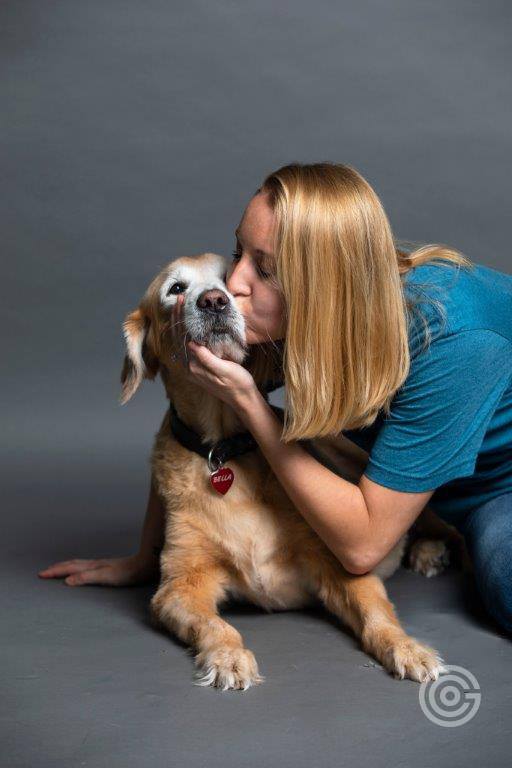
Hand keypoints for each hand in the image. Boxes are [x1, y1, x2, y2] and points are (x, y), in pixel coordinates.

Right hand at [37, 554, 157, 586]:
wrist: (144, 565)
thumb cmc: (127, 573)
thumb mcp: (105, 577)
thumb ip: (86, 578)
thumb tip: (67, 581)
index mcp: (92, 566)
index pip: (69, 568)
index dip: (55, 571)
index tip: (41, 575)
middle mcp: (95, 564)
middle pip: (71, 564)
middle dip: (56, 568)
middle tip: (43, 573)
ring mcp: (101, 565)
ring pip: (78, 564)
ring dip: (65, 566)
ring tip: (58, 569)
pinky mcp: (107, 568)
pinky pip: (86, 567)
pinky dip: (77, 568)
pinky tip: (81, 571)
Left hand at [170, 295, 256, 411]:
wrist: (243, 398)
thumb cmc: (237, 384)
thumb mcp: (224, 370)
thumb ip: (206, 359)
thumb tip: (190, 344)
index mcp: (194, 367)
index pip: (181, 338)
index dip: (180, 319)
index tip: (181, 302)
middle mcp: (190, 367)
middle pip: (178, 338)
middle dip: (177, 317)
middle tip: (180, 298)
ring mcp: (193, 366)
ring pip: (181, 340)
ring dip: (180, 323)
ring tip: (180, 306)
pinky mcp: (199, 366)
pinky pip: (188, 345)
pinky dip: (186, 331)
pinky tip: (188, 323)